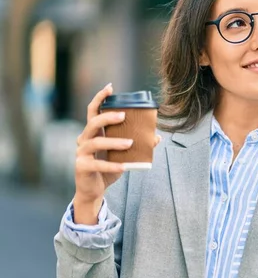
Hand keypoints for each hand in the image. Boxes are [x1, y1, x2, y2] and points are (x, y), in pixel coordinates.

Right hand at [73, 83, 160, 223]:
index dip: (100, 98)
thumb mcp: (123, 155)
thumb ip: (137, 145)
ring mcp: (81, 153)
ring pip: (95, 142)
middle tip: (123, 116)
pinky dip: (112, 165)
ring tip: (130, 143)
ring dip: (114, 142)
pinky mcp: (82, 167)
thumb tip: (156, 137)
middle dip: (108, 117)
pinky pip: (97, 164)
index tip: (110, 87)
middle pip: (93, 123)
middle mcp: (84, 139)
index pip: (93, 111)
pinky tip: (124, 167)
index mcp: (93, 133)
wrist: (94, 190)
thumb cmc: (108, 168)